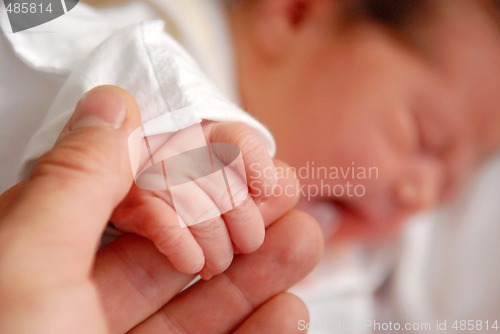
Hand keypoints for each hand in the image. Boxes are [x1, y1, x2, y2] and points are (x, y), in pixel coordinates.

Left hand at [0, 86, 322, 332]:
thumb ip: (74, 181)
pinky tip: (288, 310)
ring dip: (262, 270)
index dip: (191, 175)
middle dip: (239, 219)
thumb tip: (112, 106)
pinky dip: (262, 331)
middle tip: (284, 200)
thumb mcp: (25, 263)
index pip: (130, 198)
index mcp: (46, 256)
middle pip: (180, 247)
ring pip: (207, 301)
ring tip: (304, 241)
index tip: (244, 167)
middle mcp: (85, 303)